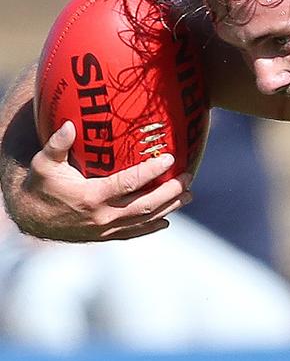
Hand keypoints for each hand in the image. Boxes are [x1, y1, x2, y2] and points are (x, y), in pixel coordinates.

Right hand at [11, 121, 191, 240]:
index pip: (129, 183)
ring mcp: (105, 229)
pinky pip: (132, 233)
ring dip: (169, 207)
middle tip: (188, 177)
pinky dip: (151, 228)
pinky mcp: (104, 237)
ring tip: (189, 194)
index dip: (151, 171)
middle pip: (145, 205)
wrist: (29, 217)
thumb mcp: (43, 163)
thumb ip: (57, 144)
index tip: (170, 158)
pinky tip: (167, 220)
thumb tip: (70, 124)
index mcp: (91, 197)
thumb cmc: (40, 184)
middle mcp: (102, 216)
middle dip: (170, 191)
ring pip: (144, 220)